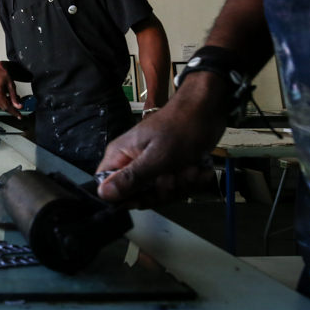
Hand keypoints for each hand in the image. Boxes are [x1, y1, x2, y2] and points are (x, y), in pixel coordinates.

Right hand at [0, 61, 22, 118]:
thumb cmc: (3, 75)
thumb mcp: (11, 86)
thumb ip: (14, 97)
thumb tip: (19, 106)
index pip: (7, 107)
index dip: (14, 112)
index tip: (19, 116)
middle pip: (4, 107)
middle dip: (12, 110)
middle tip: (19, 111)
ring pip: (2, 105)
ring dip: (9, 105)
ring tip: (16, 100)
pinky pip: (0, 102)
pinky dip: (6, 102)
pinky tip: (11, 98)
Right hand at [96, 75, 229, 207]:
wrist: (207, 111)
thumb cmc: (180, 128)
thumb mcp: (156, 158)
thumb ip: (130, 178)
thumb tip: (103, 194)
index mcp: (120, 156)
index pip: (107, 187)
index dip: (123, 197)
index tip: (143, 196)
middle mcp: (132, 163)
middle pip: (137, 196)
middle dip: (161, 192)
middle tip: (173, 177)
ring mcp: (152, 167)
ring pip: (159, 194)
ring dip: (180, 185)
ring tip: (191, 168)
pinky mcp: (169, 170)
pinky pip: (175, 189)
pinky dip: (190, 182)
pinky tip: (198, 169)